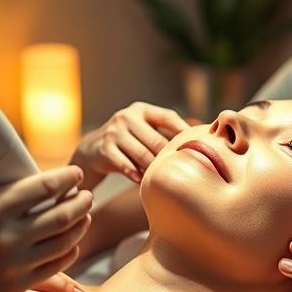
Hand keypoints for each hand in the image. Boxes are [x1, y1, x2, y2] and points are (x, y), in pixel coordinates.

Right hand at [0, 166, 92, 291]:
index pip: (44, 187)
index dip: (67, 178)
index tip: (76, 174)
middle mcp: (6, 235)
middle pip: (63, 214)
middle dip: (81, 201)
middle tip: (87, 194)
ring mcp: (12, 263)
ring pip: (64, 241)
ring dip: (80, 226)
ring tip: (85, 215)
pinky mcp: (13, 285)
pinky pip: (54, 266)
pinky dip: (68, 252)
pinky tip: (71, 243)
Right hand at [71, 101, 190, 186]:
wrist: (93, 149)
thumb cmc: (128, 141)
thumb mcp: (143, 129)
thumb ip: (164, 132)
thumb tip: (199, 137)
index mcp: (141, 110)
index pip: (167, 116)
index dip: (183, 130)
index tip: (197, 144)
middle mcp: (126, 117)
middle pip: (157, 140)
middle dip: (167, 156)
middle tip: (179, 169)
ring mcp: (114, 132)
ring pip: (143, 155)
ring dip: (153, 168)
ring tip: (161, 177)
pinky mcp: (104, 148)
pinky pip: (126, 165)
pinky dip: (136, 175)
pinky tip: (142, 180)